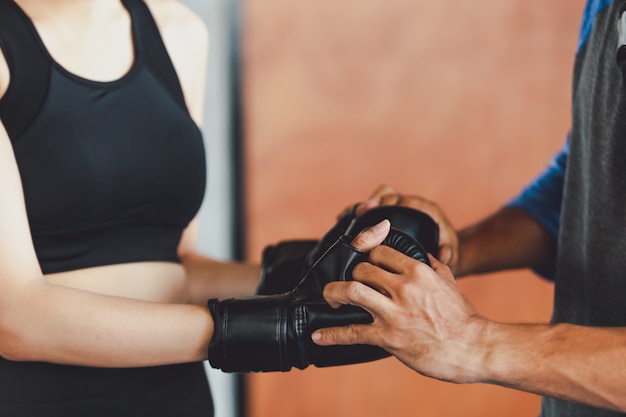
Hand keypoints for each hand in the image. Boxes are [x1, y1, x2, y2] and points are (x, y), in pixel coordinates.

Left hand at [312, 250, 486, 383]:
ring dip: (334, 293)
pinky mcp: (388, 337)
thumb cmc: (463, 316)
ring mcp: (394, 312)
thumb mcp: (449, 282)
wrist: (473, 348)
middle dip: (351, 274)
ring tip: (329, 297)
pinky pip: (353, 333)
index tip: (363, 262)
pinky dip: (332, 335)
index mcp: (418, 271)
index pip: (380, 252)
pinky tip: (318, 337)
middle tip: (347, 283)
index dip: (368, 256)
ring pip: (352, 291)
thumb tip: (423, 255)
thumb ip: (433, 265)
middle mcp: (404, 287)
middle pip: (362, 269)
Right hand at [350, 184, 458, 270]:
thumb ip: (449, 254)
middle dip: (376, 202)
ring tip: (352, 215)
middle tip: (365, 212)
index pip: (409, 201)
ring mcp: (394, 209)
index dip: (398, 205)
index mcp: (426, 209)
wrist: (439, 256)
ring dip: (363, 206)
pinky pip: (366, 209)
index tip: (386, 215)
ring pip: (375, 199)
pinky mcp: (381, 216)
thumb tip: (443, 252)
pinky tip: (342, 218)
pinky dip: (354, 212)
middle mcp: (409, 204)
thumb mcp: (451, 257)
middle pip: (388, 194)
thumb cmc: (445, 255)